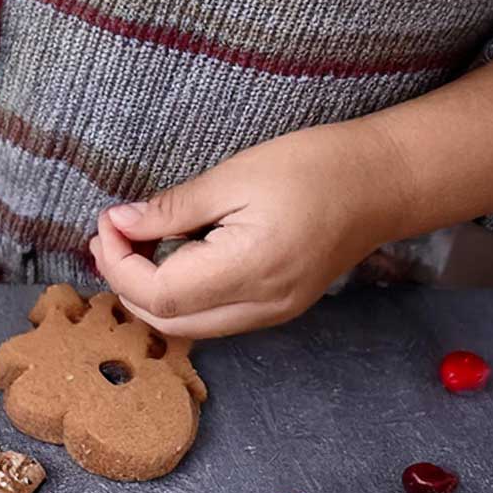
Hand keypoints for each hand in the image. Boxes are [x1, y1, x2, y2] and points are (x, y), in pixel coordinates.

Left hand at [90, 121, 405, 337]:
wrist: (385, 182)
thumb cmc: (316, 166)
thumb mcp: (234, 177)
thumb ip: (172, 210)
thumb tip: (119, 224)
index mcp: (250, 270)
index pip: (159, 295)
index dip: (119, 265)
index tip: (107, 223)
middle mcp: (261, 306)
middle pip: (167, 320)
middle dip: (125, 282)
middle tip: (109, 235)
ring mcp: (271, 314)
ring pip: (186, 326)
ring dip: (149, 292)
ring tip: (133, 244)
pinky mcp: (276, 309)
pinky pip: (212, 317)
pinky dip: (180, 294)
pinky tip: (171, 256)